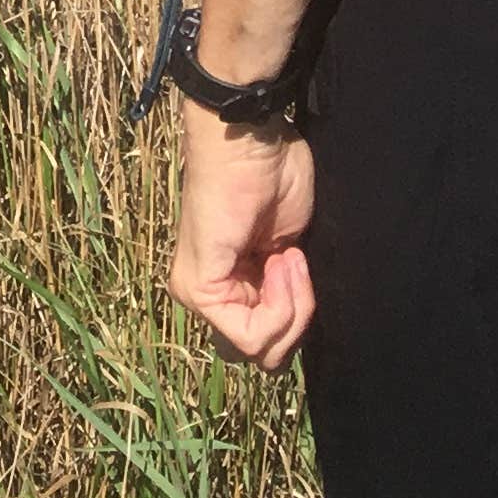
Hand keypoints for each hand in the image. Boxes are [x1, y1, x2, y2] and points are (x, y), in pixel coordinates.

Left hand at [170, 112, 315, 368]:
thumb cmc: (273, 178)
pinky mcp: (199, 288)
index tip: (299, 259)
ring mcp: (198, 295)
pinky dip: (281, 303)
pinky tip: (279, 258)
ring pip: (261, 350)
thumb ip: (286, 293)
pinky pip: (251, 334)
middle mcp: (210, 297)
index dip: (299, 313)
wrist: (251, 141)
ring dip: (293, 308)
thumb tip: (294, 332)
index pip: (271, 344)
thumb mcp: (290, 251)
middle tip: (294, 262)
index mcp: (232, 287)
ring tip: (286, 255)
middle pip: (266, 356)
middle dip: (295, 320)